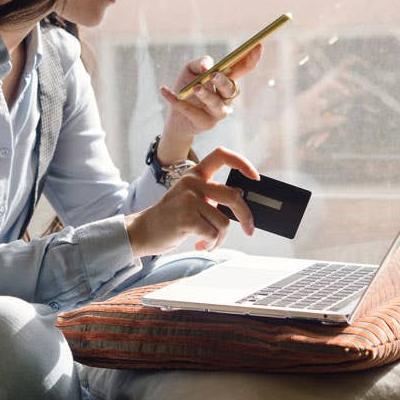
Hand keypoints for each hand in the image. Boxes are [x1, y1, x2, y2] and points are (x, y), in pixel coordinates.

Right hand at [124, 147, 259, 256]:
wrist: (144, 230)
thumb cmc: (172, 217)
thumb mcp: (190, 198)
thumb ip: (211, 197)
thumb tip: (242, 209)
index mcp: (194, 174)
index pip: (222, 155)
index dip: (242, 163)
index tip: (255, 177)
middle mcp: (192, 182)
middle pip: (233, 196)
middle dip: (246, 217)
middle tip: (249, 229)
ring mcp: (188, 199)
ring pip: (224, 222)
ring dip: (220, 238)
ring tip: (208, 241)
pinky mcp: (186, 218)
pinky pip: (213, 234)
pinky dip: (210, 244)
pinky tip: (200, 244)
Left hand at [158, 44, 263, 143]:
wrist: (174, 116)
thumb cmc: (186, 89)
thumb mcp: (189, 71)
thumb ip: (199, 64)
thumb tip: (207, 65)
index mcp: (225, 81)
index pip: (242, 69)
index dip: (251, 58)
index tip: (258, 45)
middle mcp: (226, 97)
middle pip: (230, 88)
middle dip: (223, 81)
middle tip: (212, 75)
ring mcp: (217, 113)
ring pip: (217, 105)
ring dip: (206, 95)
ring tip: (195, 88)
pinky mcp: (205, 124)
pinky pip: (193, 112)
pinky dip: (177, 101)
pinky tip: (164, 90)